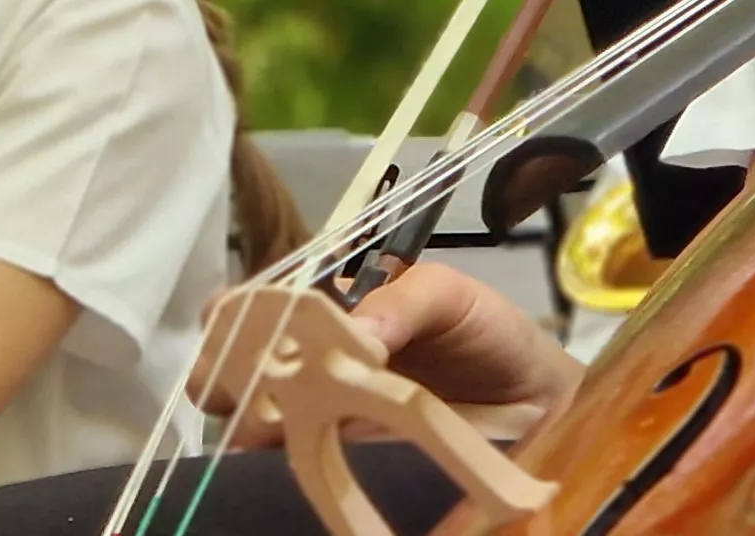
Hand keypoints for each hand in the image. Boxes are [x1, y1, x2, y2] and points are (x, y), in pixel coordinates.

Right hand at [196, 266, 580, 446]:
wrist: (534, 394)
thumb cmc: (486, 328)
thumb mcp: (449, 294)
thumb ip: (403, 304)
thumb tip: (359, 336)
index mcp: (333, 302)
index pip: (260, 301)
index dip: (232, 314)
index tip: (226, 327)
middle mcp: (316, 353)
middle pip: (242, 361)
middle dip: (220, 374)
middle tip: (229, 391)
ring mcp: (327, 406)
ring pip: (260, 412)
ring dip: (244, 420)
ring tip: (255, 431)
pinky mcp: (348, 450)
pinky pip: (302, 456)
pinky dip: (280, 458)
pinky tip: (276, 459)